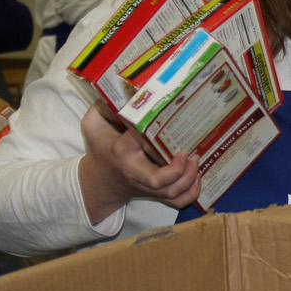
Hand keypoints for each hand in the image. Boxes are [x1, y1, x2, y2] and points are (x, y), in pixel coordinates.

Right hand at [77, 106, 200, 221]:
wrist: (100, 181)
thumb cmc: (101, 150)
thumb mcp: (93, 127)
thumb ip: (99, 108)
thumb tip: (112, 88)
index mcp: (121, 152)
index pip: (136, 142)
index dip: (149, 133)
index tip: (161, 121)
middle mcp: (135, 173)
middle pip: (158, 181)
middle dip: (177, 170)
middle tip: (188, 152)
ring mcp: (146, 187)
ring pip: (171, 193)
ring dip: (189, 180)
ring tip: (196, 160)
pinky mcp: (155, 195)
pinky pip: (176, 202)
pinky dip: (191, 194)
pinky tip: (197, 178)